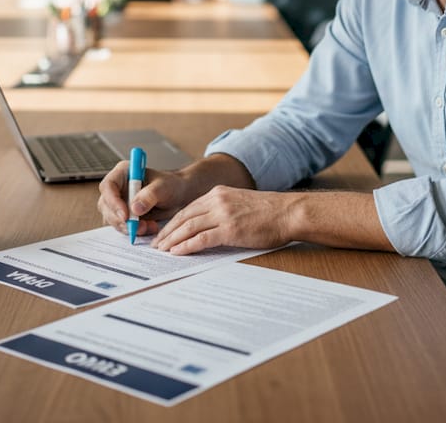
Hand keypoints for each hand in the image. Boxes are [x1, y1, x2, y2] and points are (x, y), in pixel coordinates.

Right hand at [97, 163, 207, 236]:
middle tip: (139, 227)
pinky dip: (133, 231)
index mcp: (123, 173)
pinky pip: (122, 226)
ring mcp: (118, 202)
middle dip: (121, 220)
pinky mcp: (123, 215)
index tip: (125, 216)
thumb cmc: (171, 185)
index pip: (108, 186)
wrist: (179, 196)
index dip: (113, 202)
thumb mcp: (164, 187)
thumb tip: (134, 209)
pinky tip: (149, 228)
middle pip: (106, 206)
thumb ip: (150, 195)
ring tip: (150, 227)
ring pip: (113, 219)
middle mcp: (117, 187)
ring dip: (128, 227)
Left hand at [153, 186, 295, 254]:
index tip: (164, 233)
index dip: (173, 222)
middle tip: (156, 245)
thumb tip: (207, 226)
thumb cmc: (269, 212)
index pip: (188, 209)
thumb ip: (222, 210)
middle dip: (168, 232)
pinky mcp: (230, 229)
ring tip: (162, 251)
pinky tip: (177, 252)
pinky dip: (186, 246)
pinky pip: (201, 239)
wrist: (289, 212)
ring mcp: (223, 214)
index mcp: (218, 193)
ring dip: (172, 240)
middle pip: (184, 217)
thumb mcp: (240, 203)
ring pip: (189, 227)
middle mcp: (217, 201)